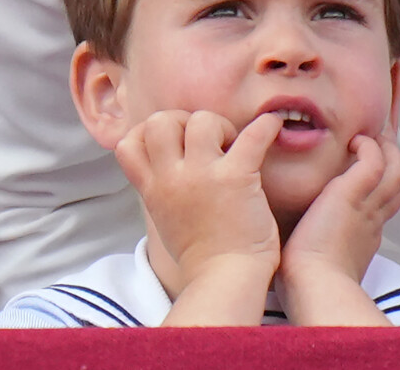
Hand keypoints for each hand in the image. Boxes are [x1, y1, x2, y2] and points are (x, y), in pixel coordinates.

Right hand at [115, 110, 282, 281]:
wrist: (225, 279)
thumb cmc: (201, 253)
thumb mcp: (165, 218)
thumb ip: (163, 188)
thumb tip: (171, 162)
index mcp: (153, 189)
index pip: (127, 144)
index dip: (147, 132)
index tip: (174, 140)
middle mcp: (172, 179)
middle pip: (159, 121)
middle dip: (183, 120)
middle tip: (206, 140)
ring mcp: (202, 176)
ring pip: (201, 120)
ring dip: (220, 124)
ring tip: (233, 144)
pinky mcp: (236, 178)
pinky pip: (252, 136)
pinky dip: (266, 126)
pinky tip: (272, 127)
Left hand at [275, 133, 399, 325]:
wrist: (314, 288)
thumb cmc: (308, 283)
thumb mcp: (324, 261)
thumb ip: (322, 246)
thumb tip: (305, 241)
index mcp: (364, 235)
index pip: (383, 203)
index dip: (382, 185)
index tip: (373, 172)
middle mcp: (372, 219)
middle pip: (398, 184)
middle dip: (394, 161)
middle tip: (381, 143)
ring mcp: (366, 206)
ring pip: (395, 170)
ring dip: (388, 150)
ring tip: (372, 136)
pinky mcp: (351, 195)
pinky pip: (373, 161)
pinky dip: (369, 148)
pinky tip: (355, 141)